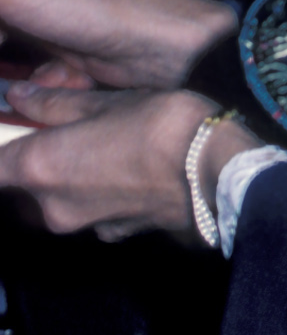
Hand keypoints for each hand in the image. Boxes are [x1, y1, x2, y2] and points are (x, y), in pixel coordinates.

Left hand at [0, 84, 249, 243]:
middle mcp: (51, 207)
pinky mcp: (118, 235)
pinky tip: (128, 170)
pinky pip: (93, 211)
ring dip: (69, 179)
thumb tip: (19, 99)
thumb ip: (53, 105)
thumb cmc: (158, 126)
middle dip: (36, 163)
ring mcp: (86, 226)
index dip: (2, 145)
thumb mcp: (102, 102)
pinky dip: (99, 194)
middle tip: (63, 131)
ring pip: (59, 201)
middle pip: (23, 187)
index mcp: (38, 168)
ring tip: (102, 148)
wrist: (217, 169)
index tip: (15, 130)